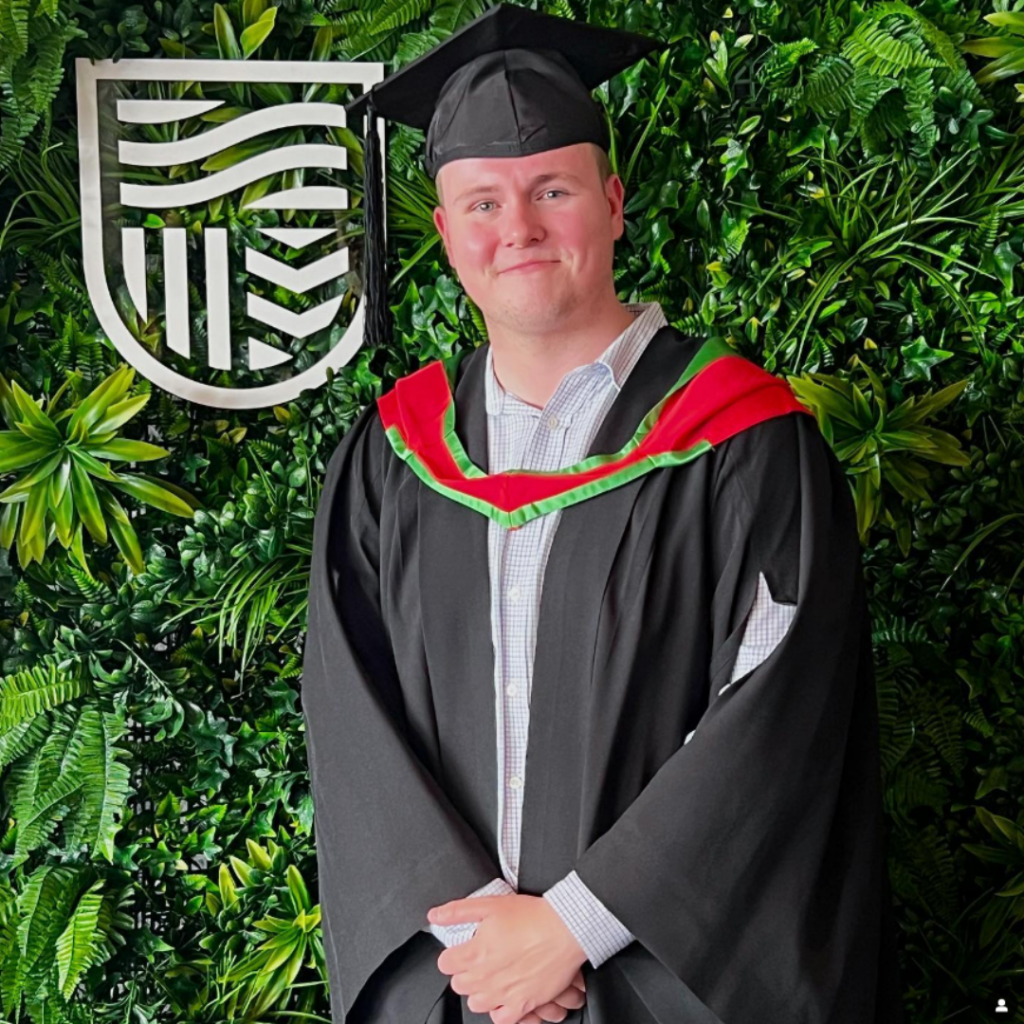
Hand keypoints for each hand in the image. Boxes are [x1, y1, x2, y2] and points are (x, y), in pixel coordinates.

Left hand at [428, 893, 587, 1023]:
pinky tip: (505, 993)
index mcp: (474, 953)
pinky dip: (499, 1009)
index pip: (445, 964)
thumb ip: (458, 911)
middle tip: (480, 958)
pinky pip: (500, 1019)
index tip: (462, 949)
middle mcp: (485, 978)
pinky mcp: (522, 1004)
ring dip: (480, 990)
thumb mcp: (490, 904)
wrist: (565, 930)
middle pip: (459, 984)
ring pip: (475, 1003)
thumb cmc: (532, 916)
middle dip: (465, 971)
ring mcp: (503, 994)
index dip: (453, 954)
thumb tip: (434, 916)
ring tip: (492, 975)